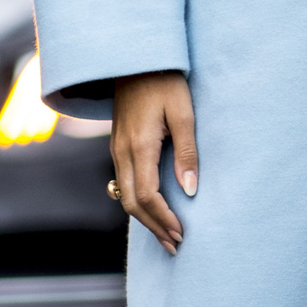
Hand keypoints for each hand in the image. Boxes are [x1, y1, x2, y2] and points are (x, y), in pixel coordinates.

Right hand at [111, 71, 198, 253]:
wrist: (135, 60)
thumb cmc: (165, 82)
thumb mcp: (183, 113)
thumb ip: (187, 152)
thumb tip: (190, 190)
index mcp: (139, 145)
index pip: (148, 196)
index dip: (164, 219)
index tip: (182, 233)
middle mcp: (122, 152)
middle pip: (132, 203)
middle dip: (154, 227)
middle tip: (175, 245)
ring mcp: (116, 149)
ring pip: (125, 196)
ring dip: (145, 219)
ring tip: (166, 235)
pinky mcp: (117, 146)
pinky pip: (123, 183)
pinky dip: (137, 203)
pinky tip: (152, 210)